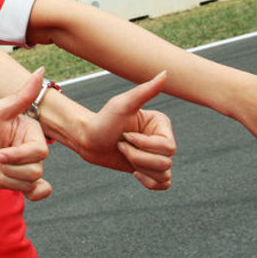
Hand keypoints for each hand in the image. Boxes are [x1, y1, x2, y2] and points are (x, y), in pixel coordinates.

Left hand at [0, 70, 51, 199]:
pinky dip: (36, 193)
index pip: (39, 151)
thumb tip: (41, 70)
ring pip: (32, 180)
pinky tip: (30, 192)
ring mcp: (24, 164)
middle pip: (36, 168)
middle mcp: (30, 147)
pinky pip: (38, 190)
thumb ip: (22, 96)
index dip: (18, 156)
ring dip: (9, 177)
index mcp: (31, 130)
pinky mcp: (17, 180)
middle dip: (11, 167)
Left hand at [75, 72, 174, 189]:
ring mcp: (156, 154)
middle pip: (166, 162)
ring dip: (139, 167)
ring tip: (124, 154)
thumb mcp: (122, 105)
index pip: (169, 147)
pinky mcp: (150, 168)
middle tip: (121, 146)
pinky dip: (150, 182)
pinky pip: (163, 184)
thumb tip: (165, 73)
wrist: (87, 138)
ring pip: (164, 173)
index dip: (145, 146)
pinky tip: (134, 173)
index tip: (125, 136)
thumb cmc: (103, 120)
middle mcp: (162, 139)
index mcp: (161, 124)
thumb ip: (144, 91)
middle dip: (139, 157)